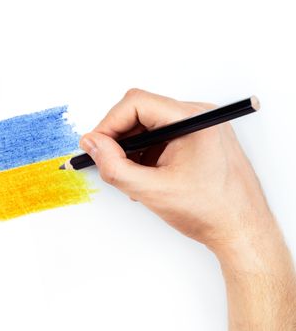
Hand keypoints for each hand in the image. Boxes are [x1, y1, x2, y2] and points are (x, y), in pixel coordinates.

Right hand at [81, 88, 295, 328]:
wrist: (242, 231)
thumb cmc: (211, 212)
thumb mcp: (151, 191)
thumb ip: (114, 166)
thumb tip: (91, 143)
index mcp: (193, 120)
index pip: (136, 103)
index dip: (109, 124)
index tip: (95, 146)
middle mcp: (198, 116)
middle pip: (141, 111)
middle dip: (119, 137)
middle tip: (108, 162)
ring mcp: (200, 127)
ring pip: (149, 125)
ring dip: (132, 148)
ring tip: (130, 177)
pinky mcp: (198, 138)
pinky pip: (161, 136)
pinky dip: (146, 153)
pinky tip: (145, 176)